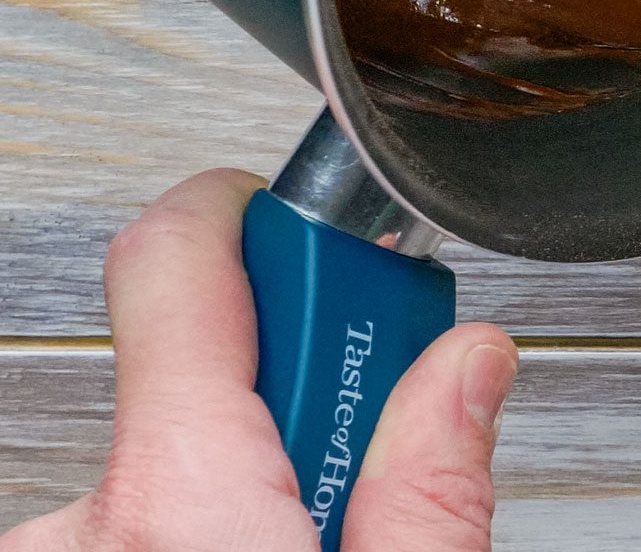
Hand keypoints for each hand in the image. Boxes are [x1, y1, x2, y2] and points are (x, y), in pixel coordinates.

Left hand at [1, 170, 517, 551]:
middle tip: (373, 442)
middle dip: (297, 384)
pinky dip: (200, 519)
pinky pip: (131, 512)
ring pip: (169, 453)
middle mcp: (84, 527)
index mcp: (177, 510)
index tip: (321, 222)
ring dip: (249, 471)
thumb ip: (432, 489)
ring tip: (325, 538)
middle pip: (200, 368)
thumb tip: (464, 365)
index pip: (177, 261)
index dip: (253, 214)